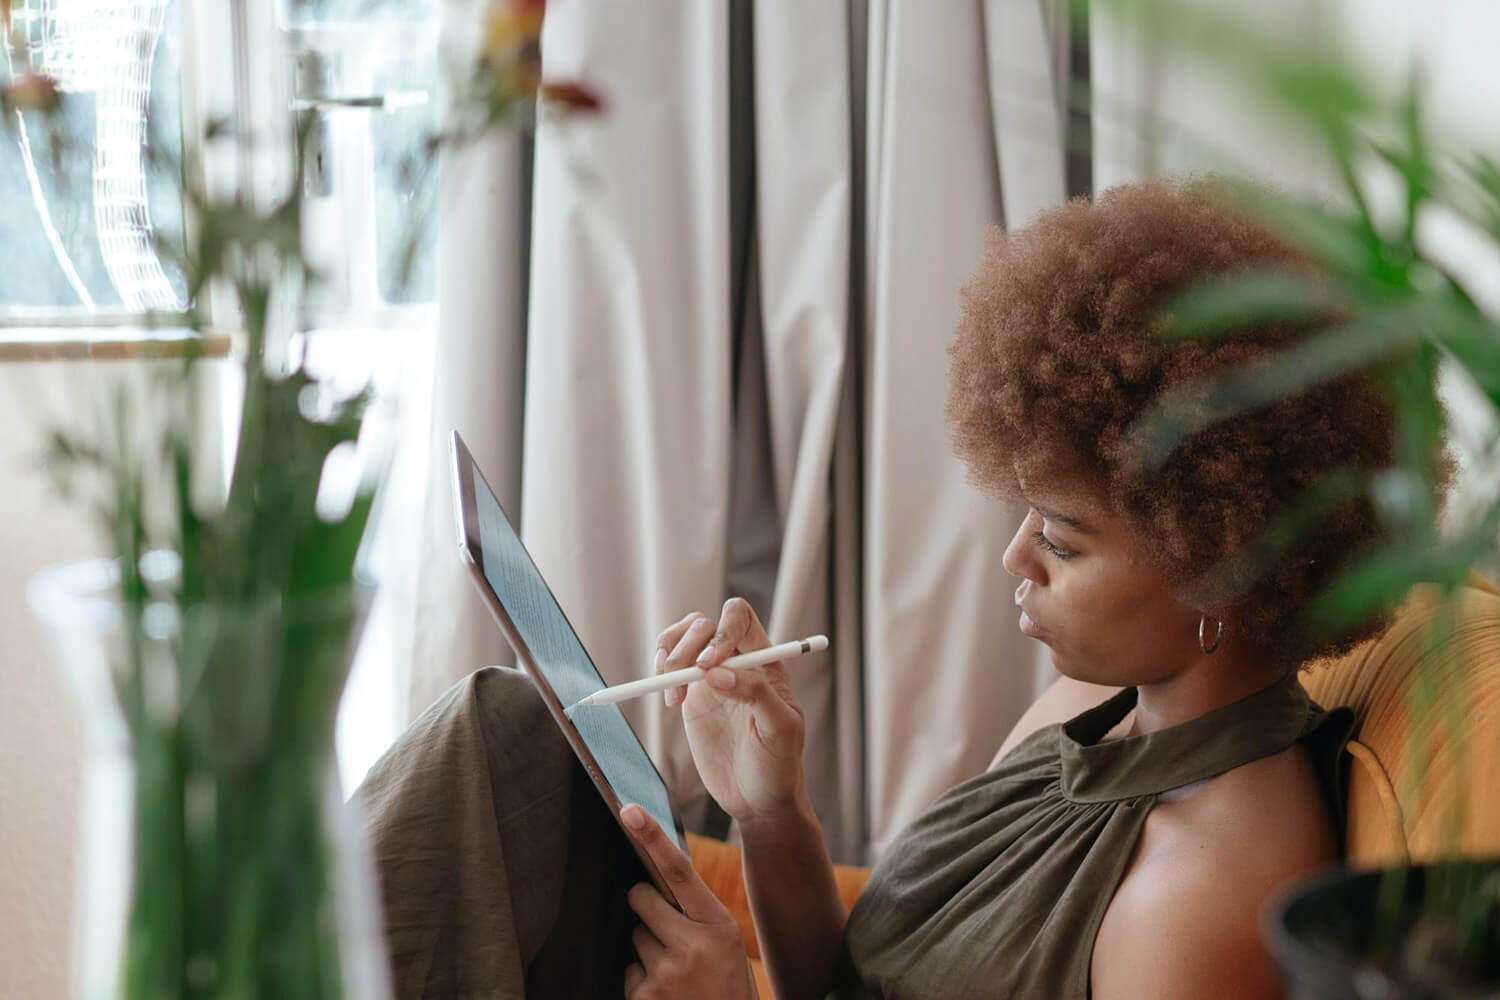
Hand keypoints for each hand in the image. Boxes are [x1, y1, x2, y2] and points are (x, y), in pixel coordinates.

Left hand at [620, 804, 756, 999]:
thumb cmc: (728, 988)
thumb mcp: (727, 947)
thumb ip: (698, 915)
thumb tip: (658, 879)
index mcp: (718, 925)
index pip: (678, 871)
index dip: (652, 838)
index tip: (630, 810)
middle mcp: (691, 946)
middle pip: (641, 898)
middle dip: (647, 908)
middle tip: (670, 932)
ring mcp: (665, 974)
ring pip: (635, 938)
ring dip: (649, 952)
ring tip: (679, 976)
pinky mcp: (644, 997)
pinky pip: (629, 972)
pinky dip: (643, 983)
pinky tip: (669, 997)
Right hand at [654, 598, 806, 825]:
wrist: (758, 799)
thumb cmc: (779, 765)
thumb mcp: (780, 731)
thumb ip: (756, 696)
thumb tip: (717, 673)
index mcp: (765, 661)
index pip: (739, 618)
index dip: (721, 630)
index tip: (709, 664)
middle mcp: (736, 662)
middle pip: (704, 624)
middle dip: (688, 644)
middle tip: (685, 676)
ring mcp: (711, 677)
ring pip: (683, 638)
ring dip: (670, 654)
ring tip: (672, 689)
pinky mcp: (692, 697)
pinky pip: (670, 667)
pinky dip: (660, 674)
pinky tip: (670, 700)